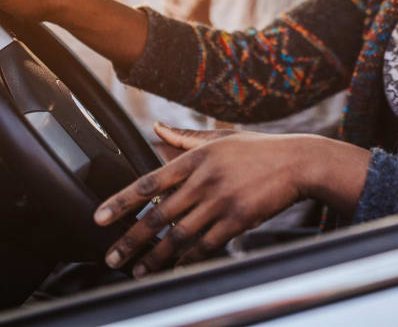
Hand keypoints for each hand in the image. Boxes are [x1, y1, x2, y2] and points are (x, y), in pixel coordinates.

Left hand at [94, 123, 312, 275]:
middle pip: (158, 215)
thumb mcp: (221, 138)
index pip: (149, 183)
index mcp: (197, 158)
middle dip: (130, 239)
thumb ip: (185, 138)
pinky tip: (175, 267)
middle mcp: (205, 180)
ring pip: (178, 235)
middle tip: (111, 256)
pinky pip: (206, 245)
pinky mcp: (238, 220)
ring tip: (138, 269)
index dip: (121, 202)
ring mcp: (221, 201)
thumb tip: (154, 128)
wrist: (298, 161)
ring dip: (155, 257)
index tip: (99, 218)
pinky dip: (188, 259)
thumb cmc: (259, 149)